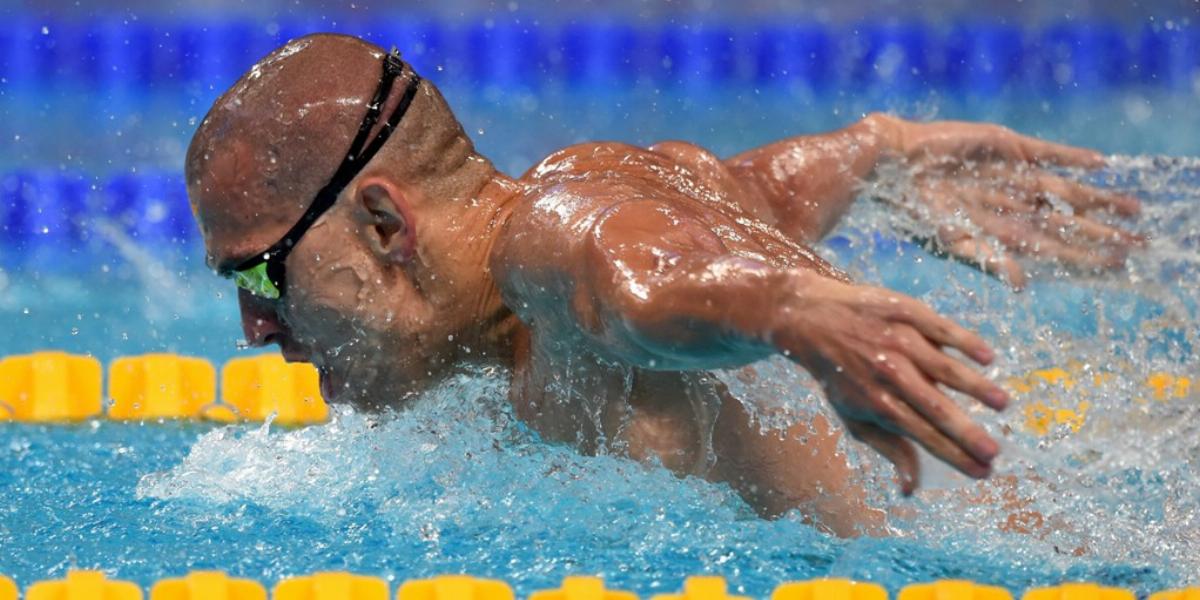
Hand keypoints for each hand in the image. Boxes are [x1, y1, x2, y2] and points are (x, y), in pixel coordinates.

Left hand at [773, 272, 1007, 493]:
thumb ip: (888, 449)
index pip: (922, 435)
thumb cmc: (839, 376)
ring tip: (1001, 404)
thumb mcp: (853, 416)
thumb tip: (910, 490)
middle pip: (934, 408)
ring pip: (943, 367)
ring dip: (974, 386)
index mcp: (877, 403)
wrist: (812, 319)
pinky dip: (964, 343)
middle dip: (965, 432)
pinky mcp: (905, 312)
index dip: (952, 455)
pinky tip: (987, 358)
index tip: (983, 471)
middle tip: (995, 452)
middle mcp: (889, 373)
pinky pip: (941, 329)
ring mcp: (898, 341)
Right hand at [871, 114, 1142, 288]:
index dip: (1083, 256)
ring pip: (1064, 189)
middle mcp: (1012, 205)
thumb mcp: (953, 242)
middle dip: (1101, 232)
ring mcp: (1012, 175)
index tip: (1115, 265)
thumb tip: (1024, 284)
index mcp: (1001, 232)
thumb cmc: (916, 213)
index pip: (1052, 247)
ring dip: (1097, 199)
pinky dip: (1072, 157)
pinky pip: (1046, 153)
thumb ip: (989, 259)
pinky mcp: (1006, 147)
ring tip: (1132, 208)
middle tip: (1138, 243)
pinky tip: (1099, 164)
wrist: (896, 167)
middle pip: (1066, 221)